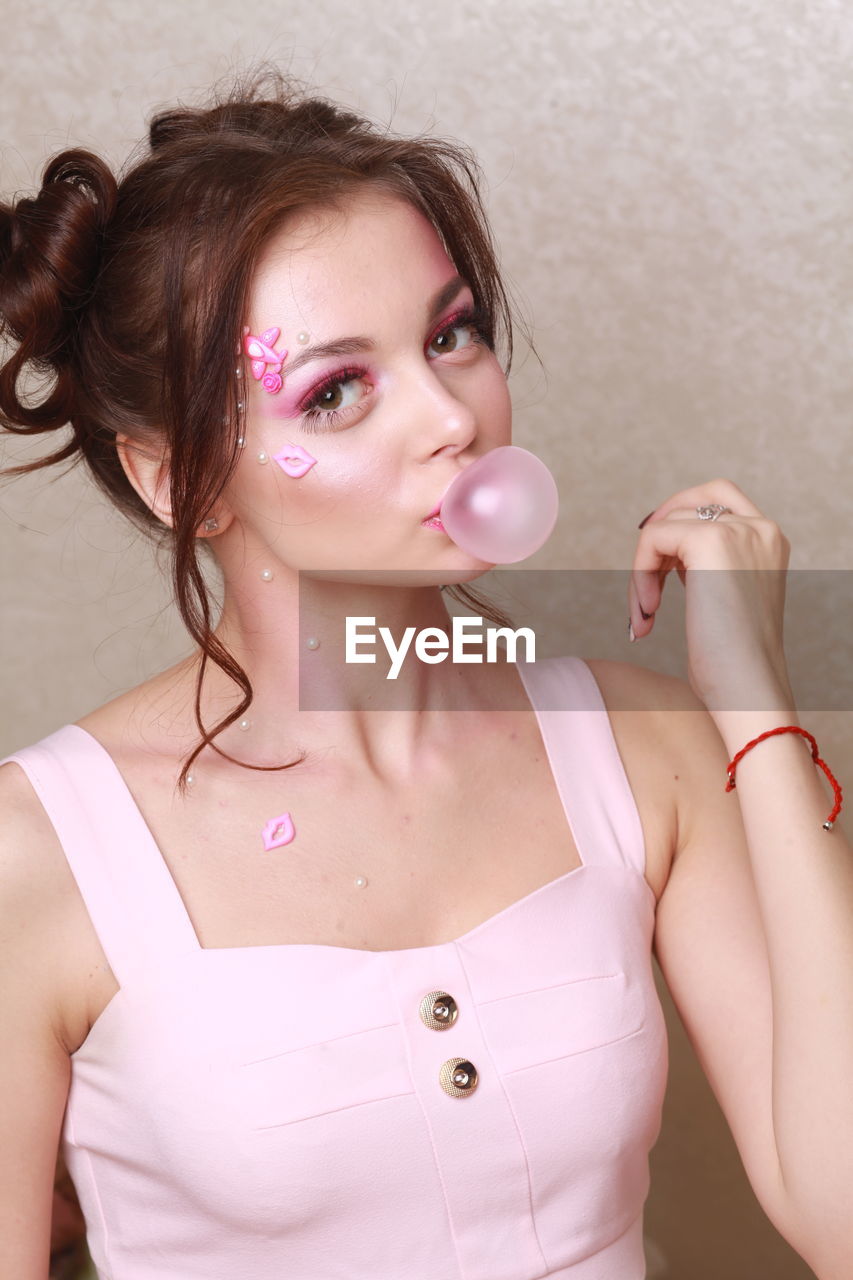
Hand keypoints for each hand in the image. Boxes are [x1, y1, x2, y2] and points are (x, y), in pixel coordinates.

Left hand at [629, 479, 793, 711]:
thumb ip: (707, 564)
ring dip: (643, 570)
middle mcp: (760, 528)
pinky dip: (639, 575)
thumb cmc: (731, 660)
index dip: (678, 520)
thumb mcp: (725, 598)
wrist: (746, 687)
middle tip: (644, 579)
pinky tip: (647, 612)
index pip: (718, 498)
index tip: (658, 564)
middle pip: (689, 502)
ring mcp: (739, 530)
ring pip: (664, 524)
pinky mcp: (712, 540)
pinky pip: (652, 537)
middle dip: (657, 538)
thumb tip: (661, 542)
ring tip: (644, 613)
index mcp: (768, 541)